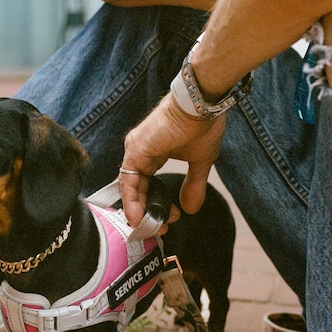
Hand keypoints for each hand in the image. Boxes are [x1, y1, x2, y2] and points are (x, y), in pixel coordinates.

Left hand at [120, 92, 225, 226]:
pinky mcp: (136, 149)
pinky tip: (138, 216)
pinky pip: (128, 180)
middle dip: (146, 212)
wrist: (202, 103)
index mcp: (153, 152)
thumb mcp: (200, 162)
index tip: (168, 218)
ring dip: (138, 211)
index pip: (146, 184)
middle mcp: (140, 151)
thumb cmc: (203, 124)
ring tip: (148, 228)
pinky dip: (131, 200)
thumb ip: (193, 185)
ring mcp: (136, 149)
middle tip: (158, 228)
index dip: (154, 205)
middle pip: (136, 189)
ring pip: (130, 187)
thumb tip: (190, 209)